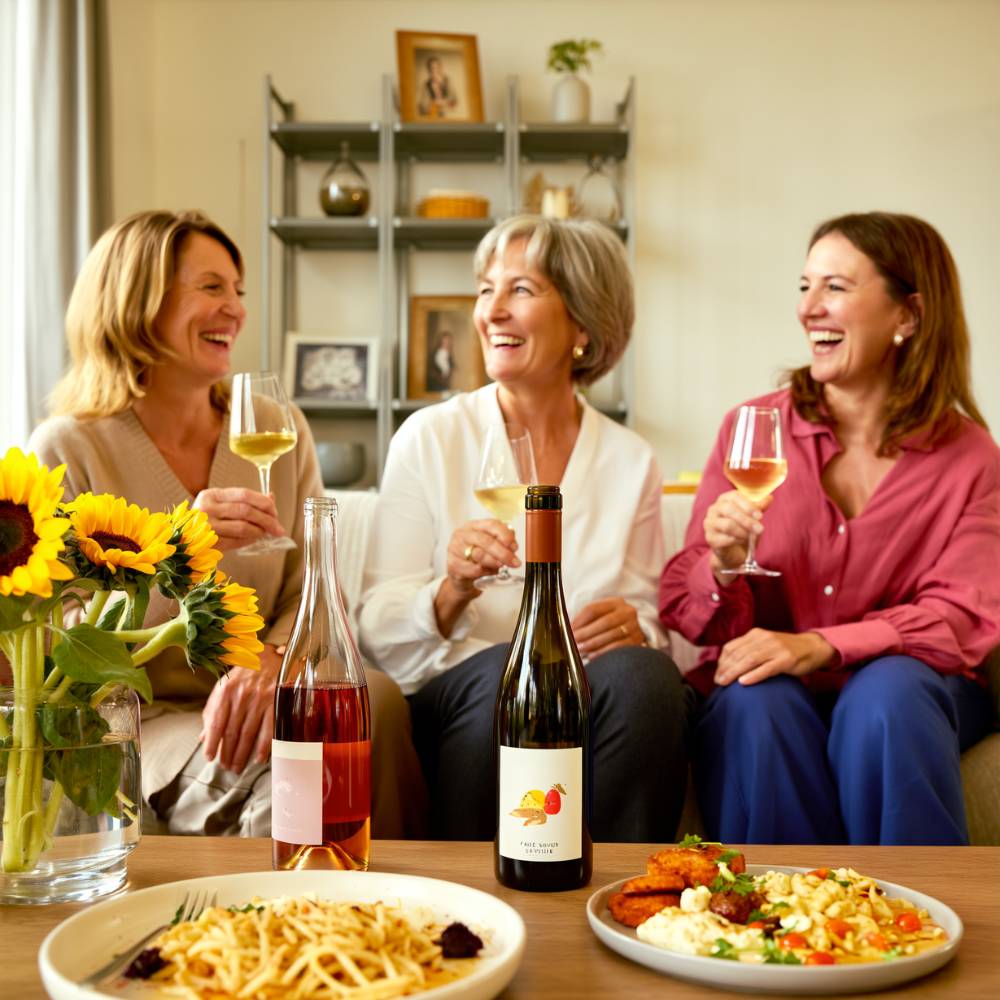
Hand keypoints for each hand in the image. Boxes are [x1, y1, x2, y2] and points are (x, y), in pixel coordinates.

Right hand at [192, 487, 285, 550]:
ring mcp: (206, 527)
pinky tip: (255, 539)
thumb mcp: (224, 504)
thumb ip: (246, 500)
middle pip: (245, 511)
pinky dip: (250, 540)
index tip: (275, 511)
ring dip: (260, 531)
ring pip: (243, 527)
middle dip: (267, 519)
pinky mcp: (209, 543)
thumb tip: (271, 496)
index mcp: (212, 494)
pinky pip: (237, 541)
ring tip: (266, 533)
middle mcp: (206, 508)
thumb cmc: (208, 519)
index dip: (264, 502)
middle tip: (278, 527)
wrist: (185, 539)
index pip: (244, 494)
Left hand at [200, 643, 281, 772]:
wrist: (271, 656)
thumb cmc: (245, 673)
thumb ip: (213, 711)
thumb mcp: (225, 686)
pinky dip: (263, 746)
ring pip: (248, 734)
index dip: (212, 744)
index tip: (210, 757)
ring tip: (238, 767)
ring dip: (242, 754)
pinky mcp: (277, 702)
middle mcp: (242, 695)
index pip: (216, 724)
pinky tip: (258, 758)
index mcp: (226, 691)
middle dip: (228, 754)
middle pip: (232, 732)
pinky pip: (269, 729)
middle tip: (226, 767)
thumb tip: (203, 737)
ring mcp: (261, 699)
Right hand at [446, 519, 519, 593]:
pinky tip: (486, 573)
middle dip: (502, 552)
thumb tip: (513, 546)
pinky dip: (483, 572)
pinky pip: (472, 569)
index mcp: (474, 526)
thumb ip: (503, 544)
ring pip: (478, 554)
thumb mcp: (492, 549)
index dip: (505, 535)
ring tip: (500, 567)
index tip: (515, 547)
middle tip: (514, 562)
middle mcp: (462, 534)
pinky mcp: (452, 564)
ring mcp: (454, 549)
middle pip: (485, 540)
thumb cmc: (478, 560)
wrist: (462, 578)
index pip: (491, 525)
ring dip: (493, 562)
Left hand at [572, 597, 644, 658]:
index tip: (568, 630)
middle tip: (573, 642)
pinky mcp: (637, 642)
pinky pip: (618, 647)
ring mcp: (634, 627)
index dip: (579, 620)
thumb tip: (568, 629)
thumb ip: (587, 619)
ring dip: (593, 643)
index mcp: (615, 602)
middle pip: (604, 622)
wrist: (635, 632)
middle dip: (586, 633)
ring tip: (580, 650)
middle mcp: (627, 612)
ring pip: (611, 635)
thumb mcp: (601, 616)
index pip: (593, 609)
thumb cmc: (611, 624)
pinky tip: (592, 656)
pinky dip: (603, 652)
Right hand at [703, 490, 772, 579]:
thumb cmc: (743, 529)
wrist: (734, 550)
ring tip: (751, 536)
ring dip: (743, 531)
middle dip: (747, 520)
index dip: (748, 505)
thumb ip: (759, 507)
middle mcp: (714, 509)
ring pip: (728, 525)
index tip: (760, 516)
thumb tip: (769, 497)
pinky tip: (742, 541)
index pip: (734, 496)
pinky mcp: (710, 538)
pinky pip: (725, 538)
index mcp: (724, 499)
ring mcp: (710, 523)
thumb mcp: (753, 517)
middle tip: (760, 529)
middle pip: (729, 509)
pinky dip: (737, 540)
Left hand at [714, 628, 834, 686]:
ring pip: (749, 660)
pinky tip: (743, 682)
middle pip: (738, 654)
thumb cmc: (785, 650)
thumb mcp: (765, 645)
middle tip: (718, 682)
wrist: (813, 647)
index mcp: (755, 634)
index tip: (717, 674)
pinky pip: (767, 668)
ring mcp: (775, 648)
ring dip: (734, 672)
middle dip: (725, 669)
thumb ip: (749, 650)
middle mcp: (763, 638)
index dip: (721, 662)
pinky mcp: (786, 660)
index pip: (731, 647)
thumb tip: (727, 665)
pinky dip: (753, 675)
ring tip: (725, 683)